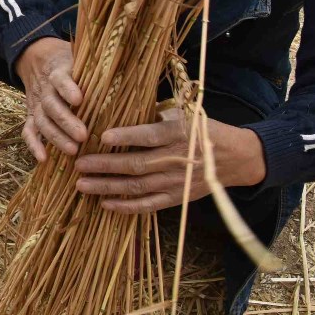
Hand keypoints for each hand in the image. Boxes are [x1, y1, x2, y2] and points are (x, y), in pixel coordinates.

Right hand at [14, 37, 87, 160]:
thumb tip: (127, 70)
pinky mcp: (31, 116)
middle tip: (83, 135)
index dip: (67, 89)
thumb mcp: (81, 60)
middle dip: (65, 121)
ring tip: (73, 150)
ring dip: (55, 136)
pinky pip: (28, 131)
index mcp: (58, 72)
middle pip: (50, 105)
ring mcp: (36, 105)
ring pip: (41, 121)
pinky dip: (33, 145)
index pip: (60, 79)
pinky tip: (43, 159)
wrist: (39, 61)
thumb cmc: (71, 65)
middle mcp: (45, 89)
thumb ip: (97, 67)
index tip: (79, 99)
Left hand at [73, 109, 267, 212]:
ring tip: (82, 184)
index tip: (102, 136)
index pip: (148, 136)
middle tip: (77, 164)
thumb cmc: (203, 130)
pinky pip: (148, 205)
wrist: (236, 158)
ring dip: (106, 187)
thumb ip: (156, 116)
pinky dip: (126, 207)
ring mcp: (176, 182)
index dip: (126, 137)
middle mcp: (175, 159)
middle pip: (135, 165)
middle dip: (103, 166)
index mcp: (178, 134)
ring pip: (136, 187)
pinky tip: (105, 204)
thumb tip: (121, 107)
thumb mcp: (185, 115)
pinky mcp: (177, 198)